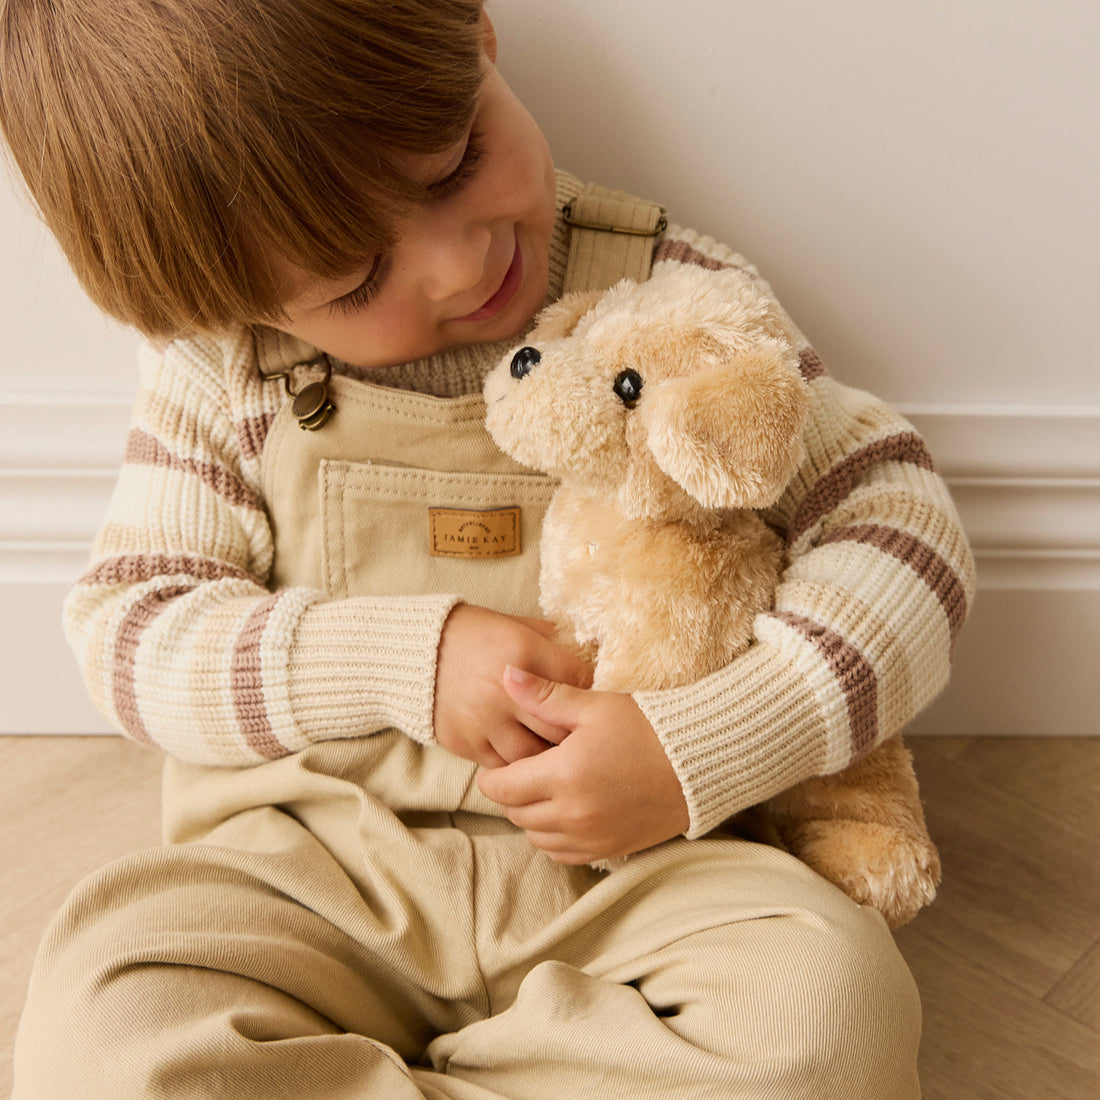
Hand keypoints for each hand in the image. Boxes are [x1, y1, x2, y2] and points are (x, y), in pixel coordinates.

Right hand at [434, 604, 592, 767]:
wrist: (418, 653)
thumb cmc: (476, 636)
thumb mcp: (517, 626)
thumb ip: (553, 642)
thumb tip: (591, 660)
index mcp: (523, 652)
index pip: (578, 682)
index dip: (593, 694)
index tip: (596, 701)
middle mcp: (505, 690)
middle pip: (561, 727)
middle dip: (577, 735)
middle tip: (587, 739)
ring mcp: (484, 720)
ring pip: (534, 756)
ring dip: (549, 757)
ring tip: (561, 756)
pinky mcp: (466, 742)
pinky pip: (504, 766)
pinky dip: (519, 766)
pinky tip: (529, 759)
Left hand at [477, 667, 689, 863]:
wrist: (699, 762)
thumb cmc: (647, 727)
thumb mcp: (594, 705)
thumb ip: (544, 696)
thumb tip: (506, 675)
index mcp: (563, 774)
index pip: (502, 788)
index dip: (493, 776)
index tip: (501, 763)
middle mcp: (572, 813)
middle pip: (516, 814)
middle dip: (512, 794)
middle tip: (524, 772)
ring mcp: (591, 836)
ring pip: (536, 837)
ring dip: (531, 817)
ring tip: (545, 791)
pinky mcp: (610, 849)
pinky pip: (562, 854)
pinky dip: (554, 838)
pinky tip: (565, 813)